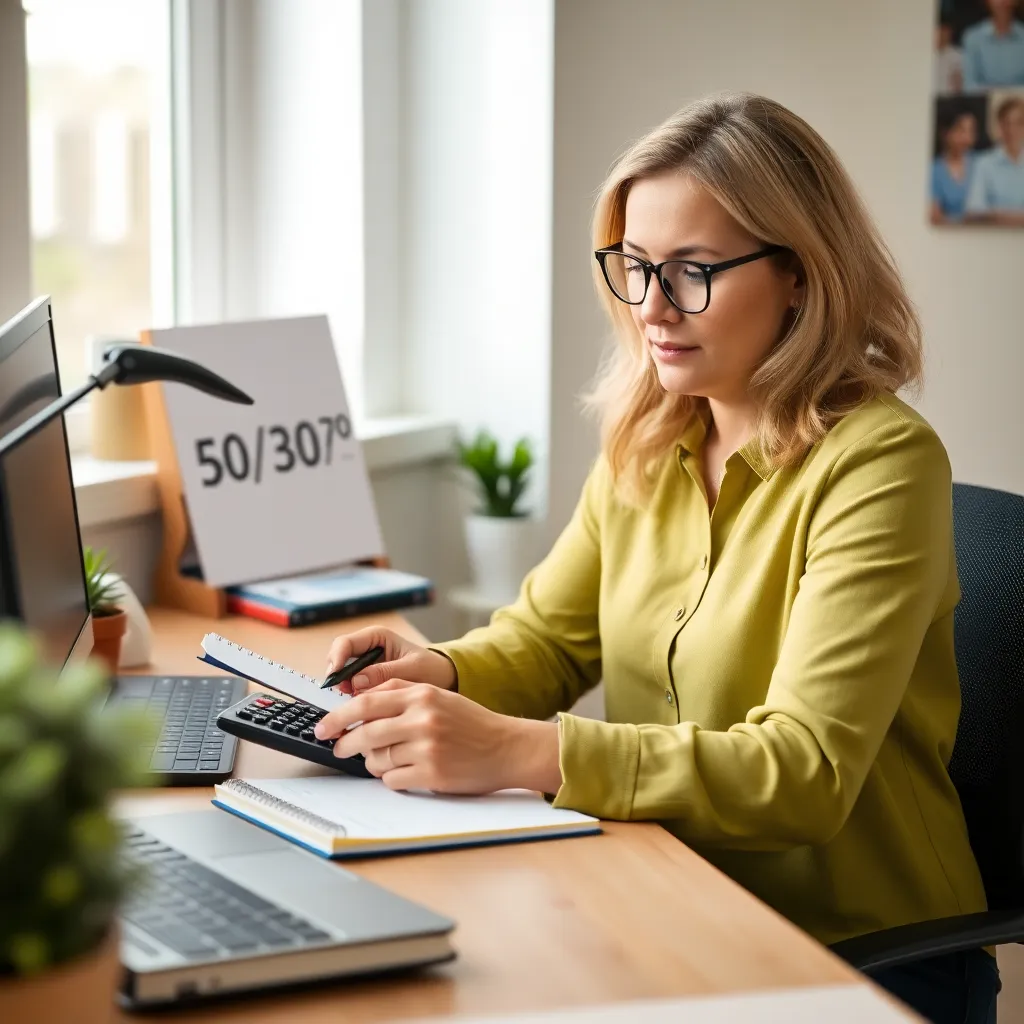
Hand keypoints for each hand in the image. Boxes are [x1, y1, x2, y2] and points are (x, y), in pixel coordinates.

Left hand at [313, 679, 560, 794]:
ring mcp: (427, 747)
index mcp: (422, 694)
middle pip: (365, 732)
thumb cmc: (471, 723)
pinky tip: (404, 773)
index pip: (367, 702)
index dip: (338, 715)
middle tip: (338, 747)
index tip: (324, 726)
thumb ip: (402, 695)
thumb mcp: (439, 697)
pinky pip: (392, 779)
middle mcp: (423, 718)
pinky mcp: (432, 773)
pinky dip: (391, 779)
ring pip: (377, 758)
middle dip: (345, 742)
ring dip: (372, 763)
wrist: (506, 747)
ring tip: (384, 760)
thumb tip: (361, 702)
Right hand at [325, 626, 456, 694]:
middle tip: (344, 694)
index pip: (345, 643)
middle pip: (337, 660)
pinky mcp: (366, 682)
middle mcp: (366, 649)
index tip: (335, 678)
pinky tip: (360, 708)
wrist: (442, 680)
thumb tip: (357, 680)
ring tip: (355, 703)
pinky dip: (352, 698)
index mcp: (377, 637)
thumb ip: (386, 673)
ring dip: (344, 690)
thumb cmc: (431, 668)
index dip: (336, 659)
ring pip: (341, 676)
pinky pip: (351, 689)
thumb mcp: (413, 669)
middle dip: (338, 677)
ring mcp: (364, 666)